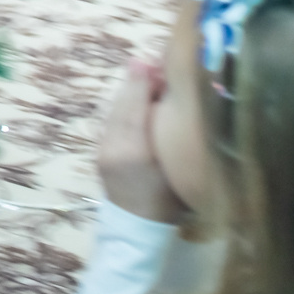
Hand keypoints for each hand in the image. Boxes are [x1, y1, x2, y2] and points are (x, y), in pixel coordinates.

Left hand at [96, 60, 189, 224]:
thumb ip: (186, 140)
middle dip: (137, 81)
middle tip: (154, 61)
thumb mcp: (184, 173)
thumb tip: (193, 102)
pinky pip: (112, 120)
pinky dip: (124, 105)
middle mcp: (114, 149)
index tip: (155, 63)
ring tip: (148, 72)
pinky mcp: (100, 152)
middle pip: (123, 106)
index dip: (144, 84)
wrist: (137, 232)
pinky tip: (138, 95)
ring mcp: (103, 150)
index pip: (136, 109)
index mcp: (135, 154)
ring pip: (115, 111)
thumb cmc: (171, 204)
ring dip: (130, 90)